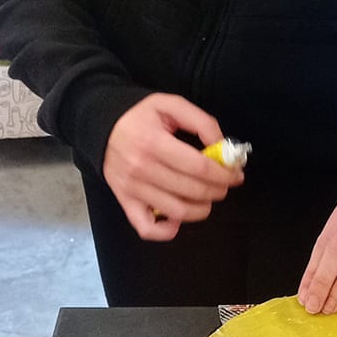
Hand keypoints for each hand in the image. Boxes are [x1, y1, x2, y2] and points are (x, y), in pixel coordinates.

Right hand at [103, 94, 243, 241]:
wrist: (101, 125)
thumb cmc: (139, 115)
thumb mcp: (171, 105)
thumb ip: (201, 122)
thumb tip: (222, 147)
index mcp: (154, 143)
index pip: (199, 167)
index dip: (224, 174)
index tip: (235, 174)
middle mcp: (141, 169)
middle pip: (192, 190)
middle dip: (218, 190)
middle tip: (224, 185)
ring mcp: (132, 189)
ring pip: (176, 212)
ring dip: (201, 209)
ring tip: (208, 199)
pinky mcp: (124, 201)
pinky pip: (146, 228)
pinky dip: (166, 231)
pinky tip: (178, 220)